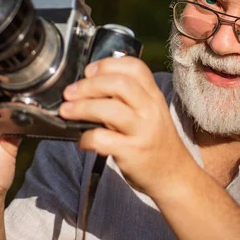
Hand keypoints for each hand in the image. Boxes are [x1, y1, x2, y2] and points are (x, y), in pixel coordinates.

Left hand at [58, 57, 198, 196]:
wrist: (173, 175)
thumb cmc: (154, 140)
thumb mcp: (149, 112)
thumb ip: (127, 98)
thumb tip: (88, 86)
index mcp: (153, 95)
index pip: (135, 67)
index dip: (108, 64)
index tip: (89, 71)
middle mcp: (150, 109)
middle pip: (119, 84)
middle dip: (89, 85)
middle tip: (70, 92)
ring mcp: (143, 131)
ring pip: (110, 110)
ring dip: (82, 108)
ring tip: (66, 111)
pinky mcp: (132, 152)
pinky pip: (103, 139)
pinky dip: (86, 138)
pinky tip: (83, 141)